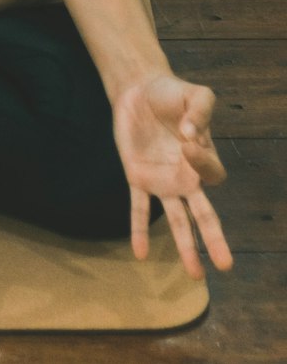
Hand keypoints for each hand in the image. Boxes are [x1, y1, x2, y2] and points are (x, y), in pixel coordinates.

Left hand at [111, 72, 233, 278]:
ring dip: (185, 246)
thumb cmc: (172, 94)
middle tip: (226, 265)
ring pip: (177, 220)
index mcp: (203, 159)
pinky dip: (139, 229)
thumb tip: (192, 136)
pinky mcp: (137, 177)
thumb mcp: (196, 95)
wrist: (139, 90)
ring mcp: (162, 180)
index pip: (213, 175)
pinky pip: (138, 208)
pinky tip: (139, 253)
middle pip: (204, 214)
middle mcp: (185, 177)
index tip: (188, 139)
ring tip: (195, 274)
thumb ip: (202, 111)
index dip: (202, 162)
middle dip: (215, 239)